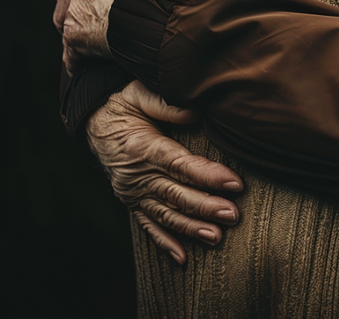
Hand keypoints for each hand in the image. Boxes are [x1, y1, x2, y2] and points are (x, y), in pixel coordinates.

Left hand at [54, 0, 135, 73]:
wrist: (155, 9)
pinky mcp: (75, 35)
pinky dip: (76, 62)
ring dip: (73, 38)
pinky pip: (71, 54)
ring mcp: (74, 11)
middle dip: (71, 16)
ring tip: (83, 51)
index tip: (93, 5)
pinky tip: (81, 68)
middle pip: (65, 3)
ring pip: (65, 27)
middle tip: (83, 28)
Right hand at [86, 80, 242, 264]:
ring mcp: (133, 193)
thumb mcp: (139, 93)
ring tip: (217, 237)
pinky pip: (149, 225)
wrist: (93, 122)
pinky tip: (183, 257)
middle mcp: (137, 176)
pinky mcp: (132, 202)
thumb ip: (165, 102)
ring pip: (165, 214)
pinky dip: (165, 242)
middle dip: (206, 206)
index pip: (180, 164)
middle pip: (175, 194)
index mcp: (142, 147)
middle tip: (233, 215)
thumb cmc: (124, 104)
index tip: (234, 182)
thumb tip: (194, 113)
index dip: (208, 175)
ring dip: (191, 228)